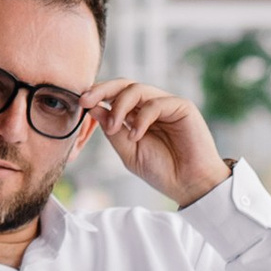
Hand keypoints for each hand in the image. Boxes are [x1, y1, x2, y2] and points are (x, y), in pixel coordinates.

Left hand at [88, 84, 228, 208]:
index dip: (97, 95)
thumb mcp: (128, 151)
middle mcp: (151, 106)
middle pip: (124, 85)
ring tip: (115, 128)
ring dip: (120, 106)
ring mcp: (167, 104)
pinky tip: (136, 135)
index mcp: (137, 115)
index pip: (115, 95)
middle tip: (86, 100)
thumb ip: (112, 129)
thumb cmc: (162, 171)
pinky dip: (142, 118)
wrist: (189, 185)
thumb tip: (92, 107)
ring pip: (137, 89)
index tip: (80, 102)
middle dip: (102, 90)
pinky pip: (156, 103)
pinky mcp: (182, 107)